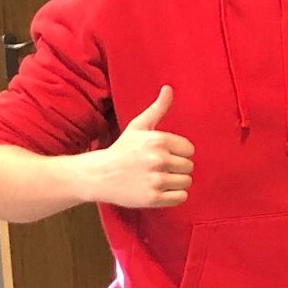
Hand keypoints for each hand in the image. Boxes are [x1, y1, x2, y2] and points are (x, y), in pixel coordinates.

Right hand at [90, 85, 193, 207]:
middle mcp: (159, 160)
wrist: (99, 175)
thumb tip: (169, 88)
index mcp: (158, 140)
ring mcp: (156, 180)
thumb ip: (158, 108)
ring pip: (187, 182)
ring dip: (176, 182)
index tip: (163, 154)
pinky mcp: (153, 198)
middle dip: (177, 167)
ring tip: (158, 178)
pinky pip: (181, 197)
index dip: (178, 152)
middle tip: (158, 167)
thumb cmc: (122, 149)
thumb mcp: (138, 126)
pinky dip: (174, 196)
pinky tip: (159, 189)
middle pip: (189, 166)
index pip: (189, 149)